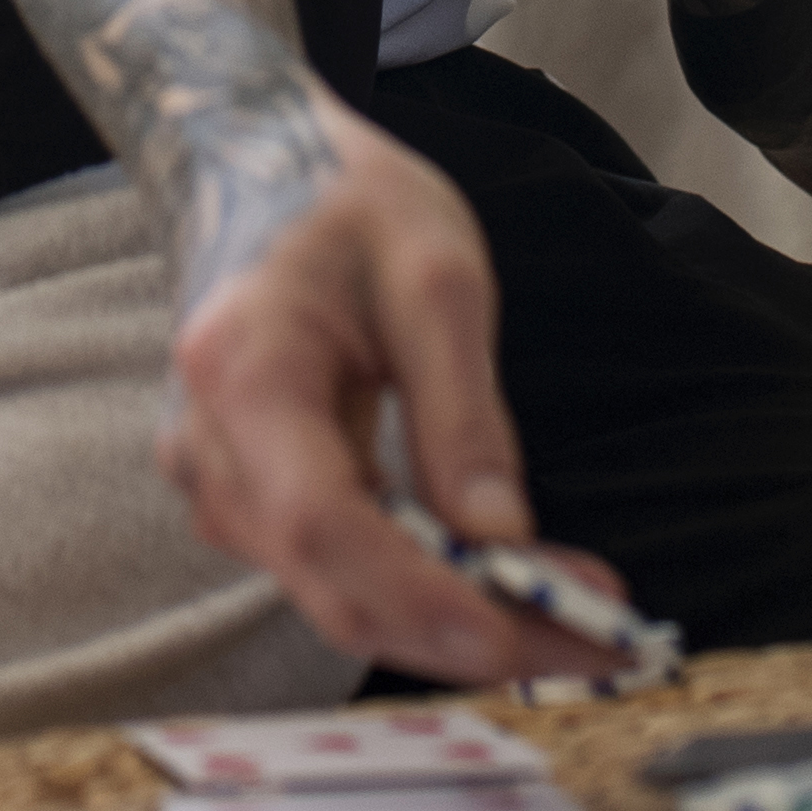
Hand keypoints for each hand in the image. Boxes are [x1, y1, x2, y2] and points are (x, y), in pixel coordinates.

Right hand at [158, 96, 628, 686]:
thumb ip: (463, 409)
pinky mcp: (246, 499)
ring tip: (581, 617)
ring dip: (454, 620)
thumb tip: (500, 536)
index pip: (322, 521)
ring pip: (337, 593)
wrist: (246, 168)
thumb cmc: (340, 202)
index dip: (415, 594)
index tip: (515, 637)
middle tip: (601, 642)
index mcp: (244, 370)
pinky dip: (422, 590)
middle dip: (466, 631)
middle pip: (332, 583)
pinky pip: (335, 568)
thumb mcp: (434, 273)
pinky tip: (506, 584)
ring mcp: (216, 482)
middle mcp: (210, 448)